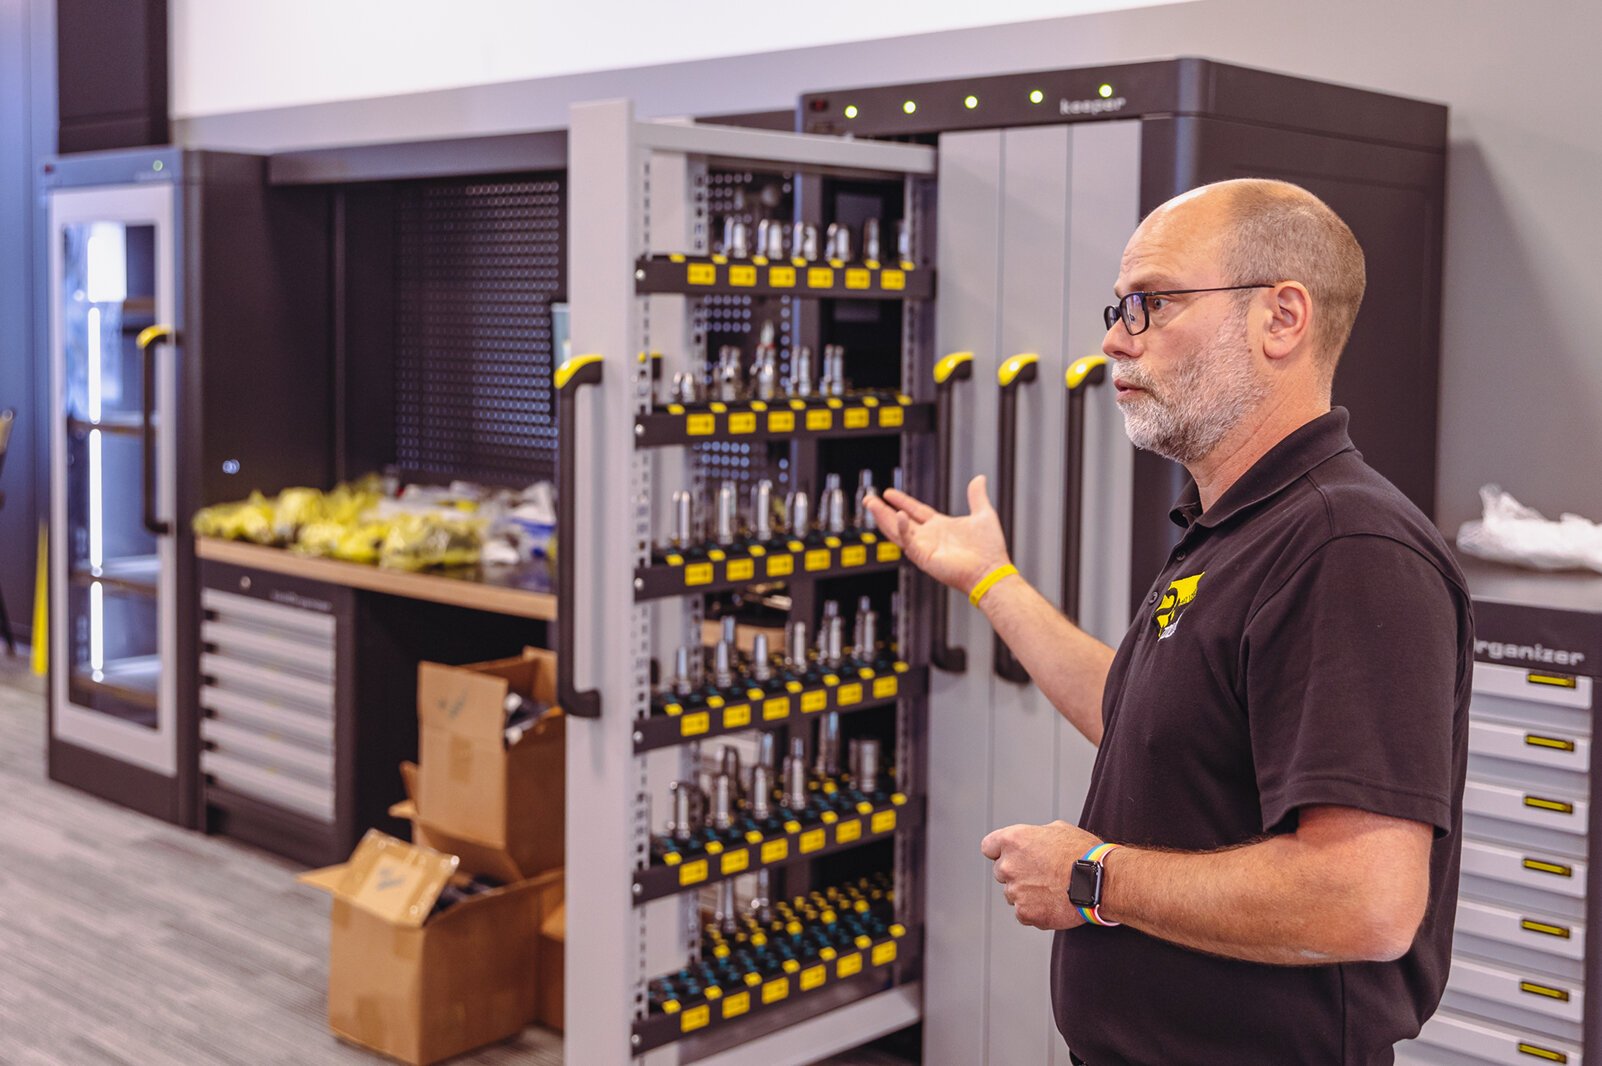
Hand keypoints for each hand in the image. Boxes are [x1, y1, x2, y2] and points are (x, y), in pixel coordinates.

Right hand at [864, 476, 1010, 596]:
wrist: (991, 570)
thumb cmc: (990, 549)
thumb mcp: (983, 514)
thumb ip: (977, 496)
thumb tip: (979, 479)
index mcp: (940, 527)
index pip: (915, 511)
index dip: (902, 501)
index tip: (889, 492)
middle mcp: (929, 537)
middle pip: (899, 521)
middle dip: (883, 511)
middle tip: (869, 500)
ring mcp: (925, 547)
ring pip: (897, 531)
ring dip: (883, 518)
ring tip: (871, 505)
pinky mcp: (924, 557)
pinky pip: (909, 542)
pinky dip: (902, 529)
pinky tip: (898, 515)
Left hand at [981, 820, 1102, 929]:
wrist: (1100, 881)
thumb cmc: (1084, 853)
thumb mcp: (1057, 830)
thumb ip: (1035, 837)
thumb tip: (1032, 842)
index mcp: (1013, 840)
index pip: (989, 847)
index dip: (1000, 851)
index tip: (1011, 856)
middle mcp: (1009, 865)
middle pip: (1001, 872)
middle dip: (1017, 873)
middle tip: (1041, 875)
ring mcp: (1015, 891)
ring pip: (1012, 894)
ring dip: (1026, 893)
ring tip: (1052, 890)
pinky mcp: (1025, 913)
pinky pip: (1023, 913)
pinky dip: (1035, 911)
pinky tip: (1053, 903)